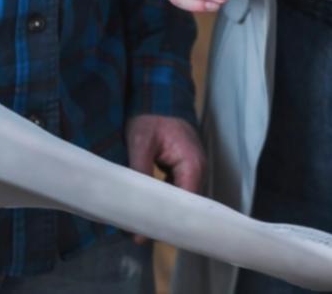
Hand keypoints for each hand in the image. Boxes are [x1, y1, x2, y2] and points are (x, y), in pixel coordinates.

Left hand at [126, 114, 206, 243]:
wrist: (158, 97)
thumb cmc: (150, 117)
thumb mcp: (140, 143)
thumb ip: (140, 171)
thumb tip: (133, 203)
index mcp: (192, 163)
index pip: (186, 202)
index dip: (168, 219)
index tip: (146, 234)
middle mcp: (198, 168)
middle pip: (185, 204)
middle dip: (164, 218)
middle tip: (139, 234)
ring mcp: (193, 168)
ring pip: (181, 198)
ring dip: (164, 210)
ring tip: (140, 226)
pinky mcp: (185, 168)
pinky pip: (177, 190)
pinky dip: (164, 200)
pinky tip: (146, 208)